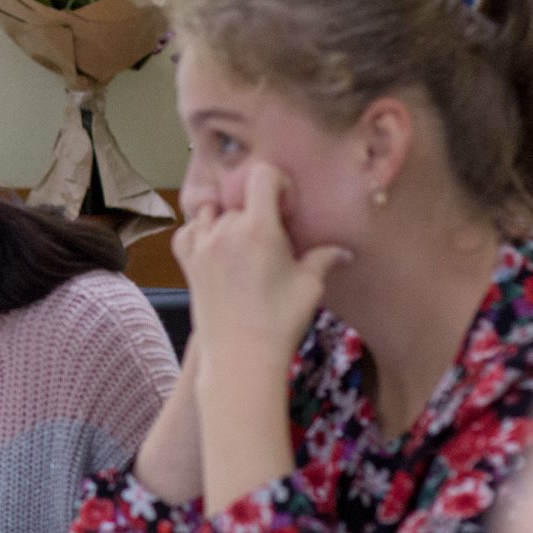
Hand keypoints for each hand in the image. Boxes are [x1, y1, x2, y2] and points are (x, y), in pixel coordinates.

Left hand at [174, 162, 352, 384]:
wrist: (241, 355)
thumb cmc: (281, 320)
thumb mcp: (310, 286)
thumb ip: (324, 258)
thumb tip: (345, 251)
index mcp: (258, 228)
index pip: (263, 176)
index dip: (279, 183)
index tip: (287, 208)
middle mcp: (225, 231)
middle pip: (241, 201)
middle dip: (259, 213)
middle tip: (272, 240)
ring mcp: (202, 246)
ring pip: (213, 213)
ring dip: (229, 221)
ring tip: (244, 244)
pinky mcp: (187, 263)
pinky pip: (187, 231)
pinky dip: (199, 232)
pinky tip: (216, 247)